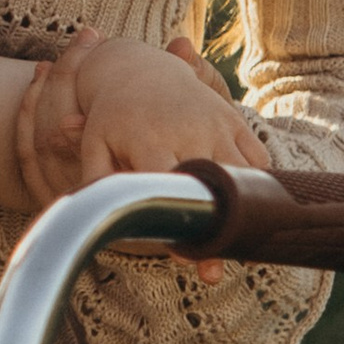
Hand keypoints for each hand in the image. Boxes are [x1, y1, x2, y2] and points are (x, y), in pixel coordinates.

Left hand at [14, 26, 271, 275]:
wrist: (140, 68)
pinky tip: (251, 218)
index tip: (183, 257)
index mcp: (150, 137)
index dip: (178, 223)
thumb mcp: (95, 144)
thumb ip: (96, 181)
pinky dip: (258, 189)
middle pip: (211, 188)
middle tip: (211, 274)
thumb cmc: (111, 115)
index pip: (169, 186)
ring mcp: (217, 124)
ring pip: (243, 177)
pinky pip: (258, 161)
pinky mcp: (235, 121)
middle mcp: (189, 130)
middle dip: (213, 232)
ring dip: (244, 216)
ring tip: (235, 253)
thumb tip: (85, 217)